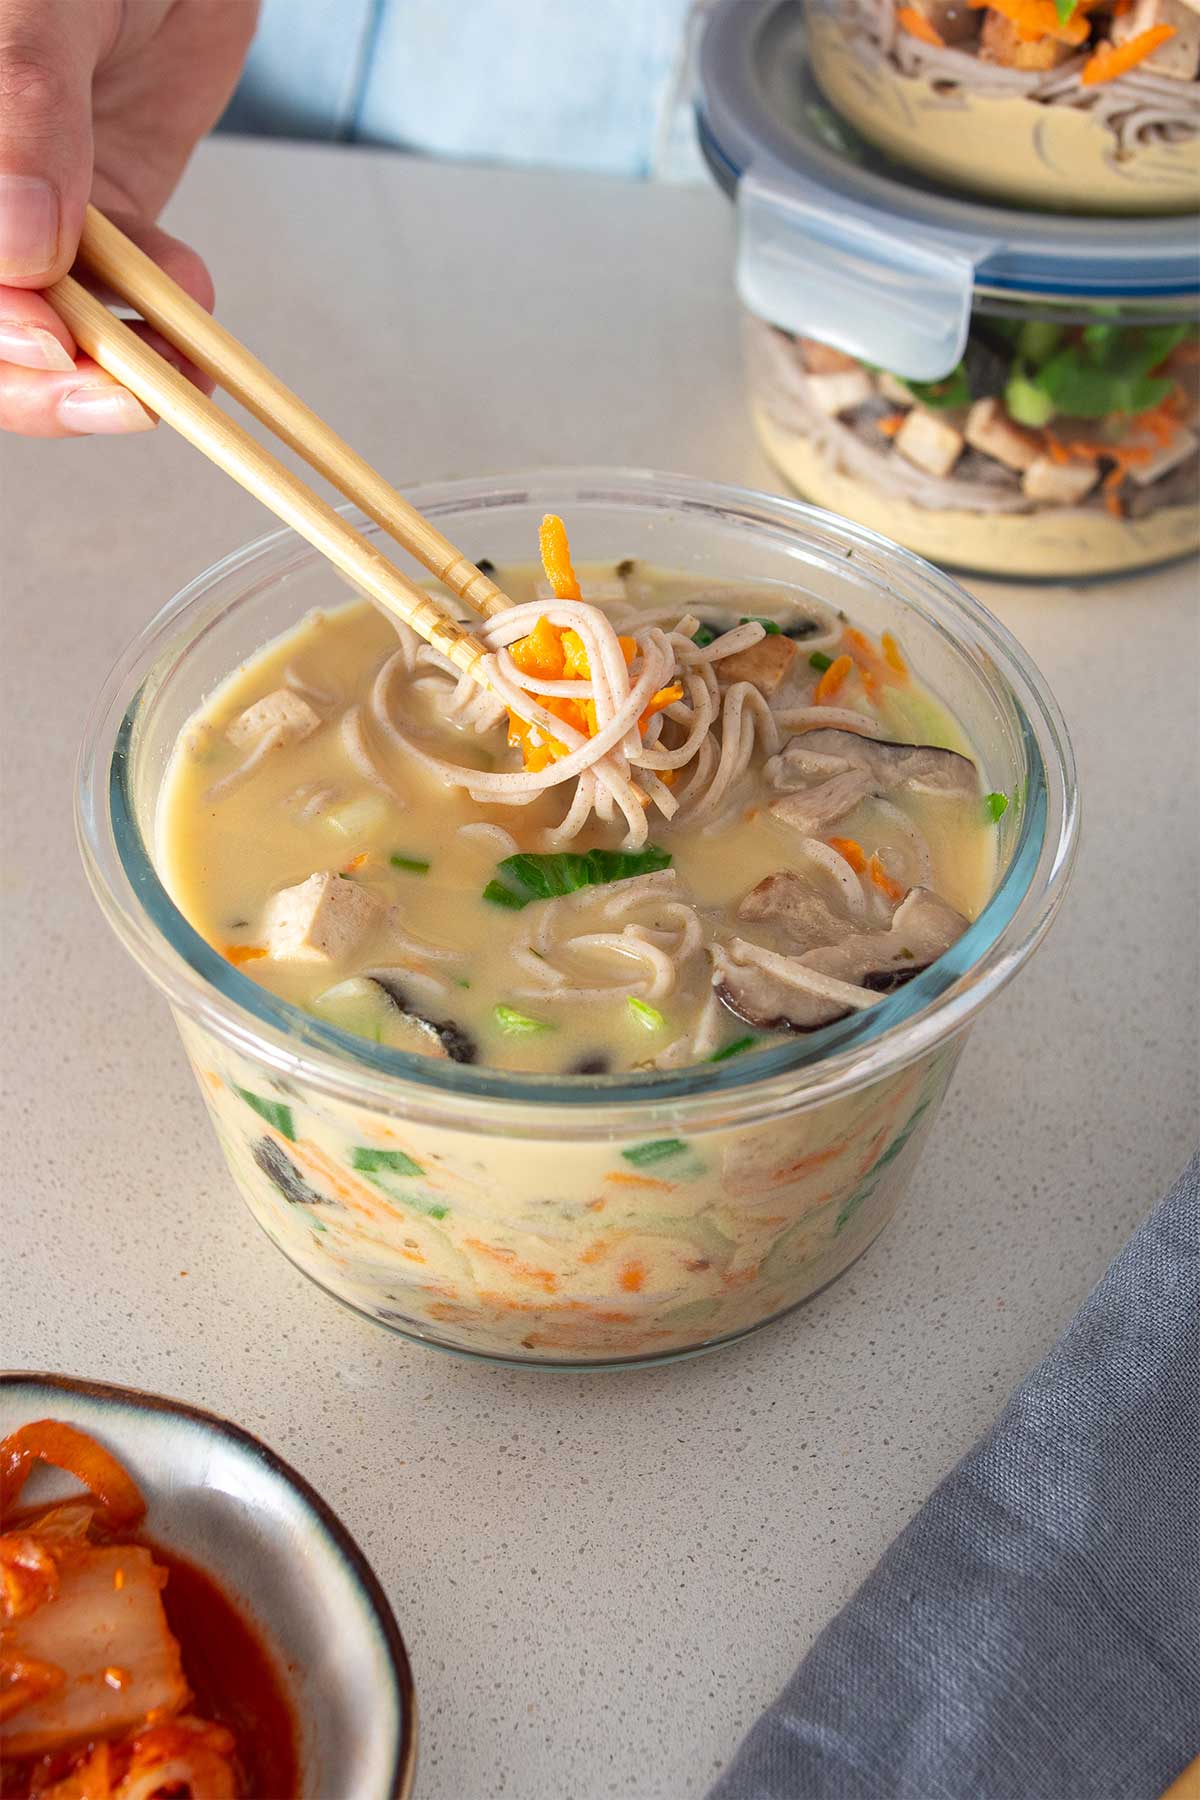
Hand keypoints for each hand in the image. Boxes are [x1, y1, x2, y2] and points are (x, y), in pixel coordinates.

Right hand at [0, 0, 257, 436]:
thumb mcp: (35, 5)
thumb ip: (25, 112)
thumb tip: (19, 248)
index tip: (57, 346)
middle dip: (51, 382)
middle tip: (128, 399)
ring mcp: (28, 213)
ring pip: (53, 334)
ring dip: (121, 364)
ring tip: (184, 363)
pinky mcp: (101, 220)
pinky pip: (122, 300)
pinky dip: (163, 321)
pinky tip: (193, 298)